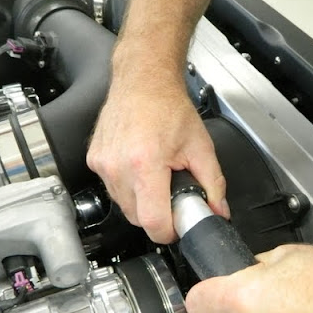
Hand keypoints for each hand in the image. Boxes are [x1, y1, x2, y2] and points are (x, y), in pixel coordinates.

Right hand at [87, 67, 227, 243]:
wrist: (143, 81)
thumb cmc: (168, 107)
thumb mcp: (201, 147)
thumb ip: (213, 184)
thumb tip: (218, 211)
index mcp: (145, 164)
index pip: (152, 222)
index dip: (168, 231)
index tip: (177, 225)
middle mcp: (118, 166)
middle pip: (137, 218)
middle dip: (157, 215)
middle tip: (171, 194)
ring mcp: (103, 164)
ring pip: (123, 206)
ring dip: (141, 201)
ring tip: (155, 177)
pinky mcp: (94, 161)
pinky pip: (113, 190)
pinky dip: (128, 187)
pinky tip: (139, 168)